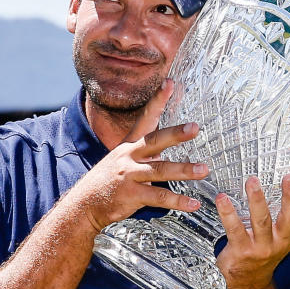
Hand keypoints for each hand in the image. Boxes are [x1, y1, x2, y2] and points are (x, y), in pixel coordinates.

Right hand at [68, 81, 207, 231]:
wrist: (86, 203)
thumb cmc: (110, 180)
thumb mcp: (123, 158)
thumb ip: (146, 149)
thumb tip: (171, 138)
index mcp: (129, 145)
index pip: (145, 118)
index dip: (157, 100)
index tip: (170, 84)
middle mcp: (128, 157)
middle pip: (154, 141)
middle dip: (175, 134)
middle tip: (194, 128)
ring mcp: (129, 176)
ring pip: (160, 171)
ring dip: (184, 170)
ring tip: (203, 169)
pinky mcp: (131, 196)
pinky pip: (158, 197)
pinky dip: (178, 202)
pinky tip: (193, 204)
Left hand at [216, 174, 289, 288]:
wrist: (248, 284)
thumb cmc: (264, 251)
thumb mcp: (282, 237)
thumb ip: (288, 215)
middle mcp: (280, 241)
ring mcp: (261, 248)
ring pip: (261, 221)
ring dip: (257, 200)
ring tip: (252, 181)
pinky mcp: (241, 251)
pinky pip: (235, 229)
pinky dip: (228, 213)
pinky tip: (222, 199)